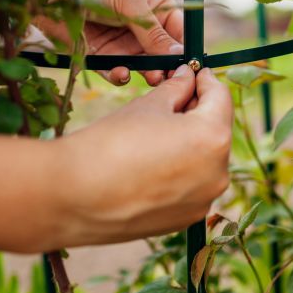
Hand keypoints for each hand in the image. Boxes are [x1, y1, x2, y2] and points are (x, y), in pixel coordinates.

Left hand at [36, 0, 183, 86]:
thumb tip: (179, 54)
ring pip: (142, 67)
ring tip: (150, 77)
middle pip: (163, 55)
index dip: (184, 50)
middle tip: (167, 77)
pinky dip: (120, 76)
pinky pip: (116, 72)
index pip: (179, 33)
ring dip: (147, 74)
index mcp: (156, 7)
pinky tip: (121, 73)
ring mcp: (121, 42)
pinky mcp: (100, 56)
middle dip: (166, 67)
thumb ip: (153, 31)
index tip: (189, 66)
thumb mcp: (130, 3)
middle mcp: (141, 27)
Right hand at [51, 65, 231, 246]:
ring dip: (189, 142)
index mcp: (213, 138)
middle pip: (216, 130)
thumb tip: (188, 77)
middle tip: (173, 97)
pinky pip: (192, 185)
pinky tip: (150, 163)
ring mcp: (203, 201)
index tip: (194, 72)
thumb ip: (176, 89)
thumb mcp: (147, 106)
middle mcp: (218, 173)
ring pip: (205, 160)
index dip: (206, 80)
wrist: (72, 196)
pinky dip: (179, 170)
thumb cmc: (110, 142)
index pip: (220, 98)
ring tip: (156, 133)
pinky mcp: (186, 220)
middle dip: (197, 112)